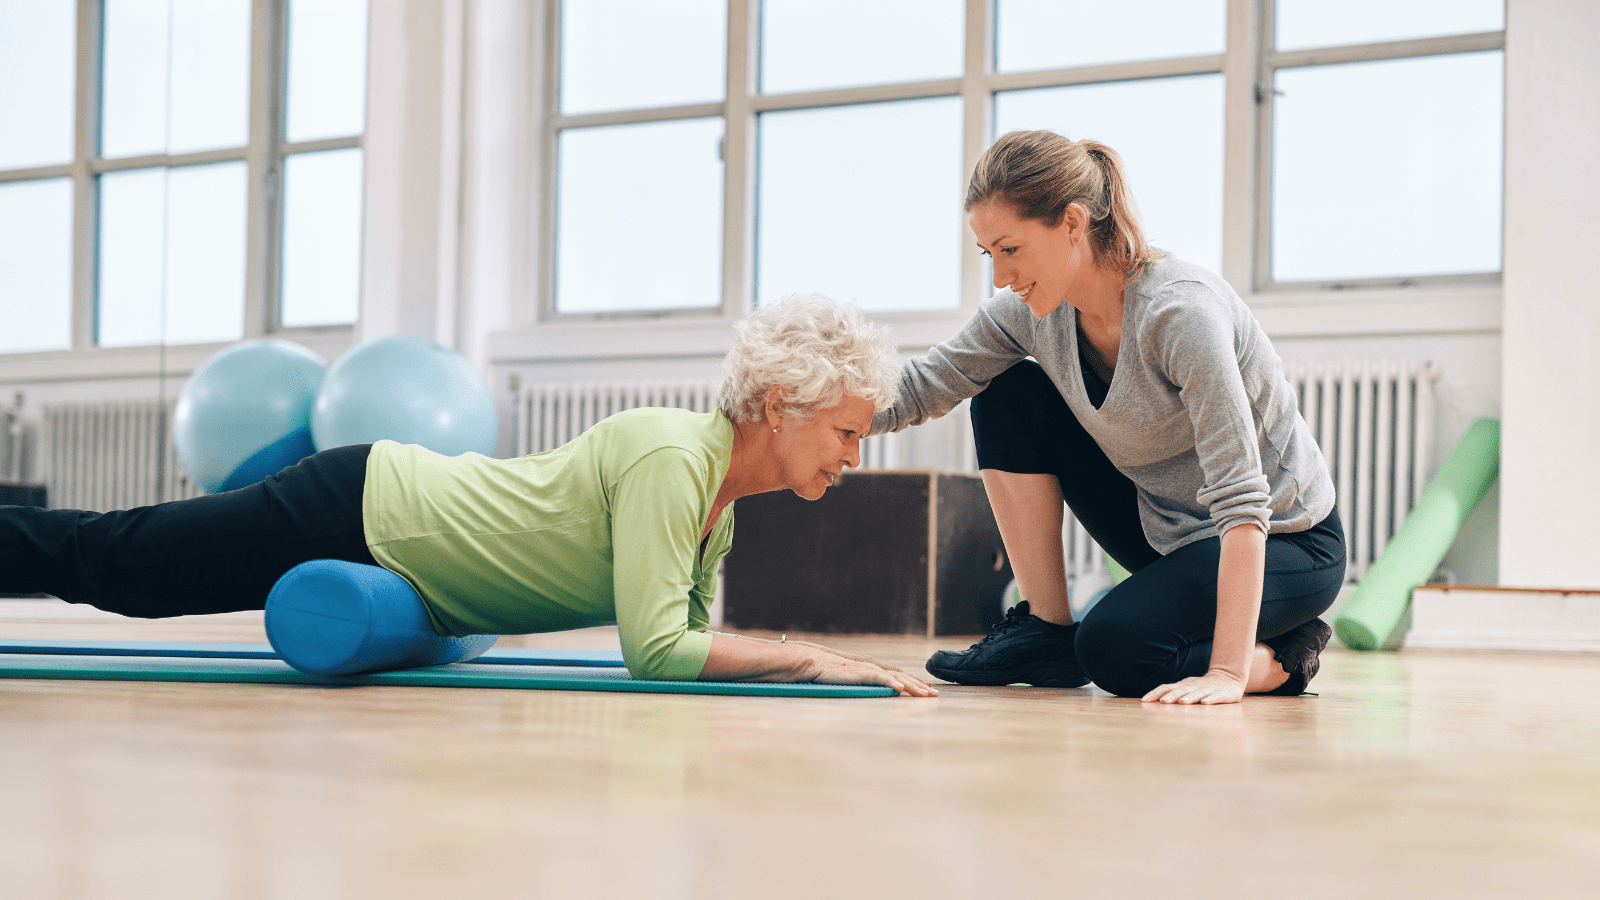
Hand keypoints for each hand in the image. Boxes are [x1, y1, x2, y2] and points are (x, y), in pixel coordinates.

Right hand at [796, 644, 939, 697]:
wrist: (805, 660)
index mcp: (865, 667)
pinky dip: (892, 682)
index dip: (909, 681)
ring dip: (912, 685)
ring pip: (894, 677)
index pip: (893, 674)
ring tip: (926, 694)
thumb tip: (858, 692)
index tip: (922, 688)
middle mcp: (869, 666)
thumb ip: (852, 682)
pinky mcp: (858, 672)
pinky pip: (879, 678)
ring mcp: (865, 668)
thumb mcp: (840, 678)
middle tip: (934, 694)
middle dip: (918, 684)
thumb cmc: (818, 671)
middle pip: (899, 675)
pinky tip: (902, 688)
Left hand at [1142, 670, 1244, 704]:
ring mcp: (1208, 689)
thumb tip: (1152, 700)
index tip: (1145, 700)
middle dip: (1172, 696)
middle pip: (1181, 690)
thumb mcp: (1186, 687)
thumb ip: (1172, 693)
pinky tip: (1205, 703)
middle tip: (1163, 702)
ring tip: (1182, 702)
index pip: (1167, 687)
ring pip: (1197, 693)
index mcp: (1184, 685)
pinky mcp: (1222, 694)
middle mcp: (1194, 686)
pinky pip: (1216, 696)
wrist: (1229, 677)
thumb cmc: (1203, 686)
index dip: (1156, 693)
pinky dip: (1210, 699)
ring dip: (1190, 697)